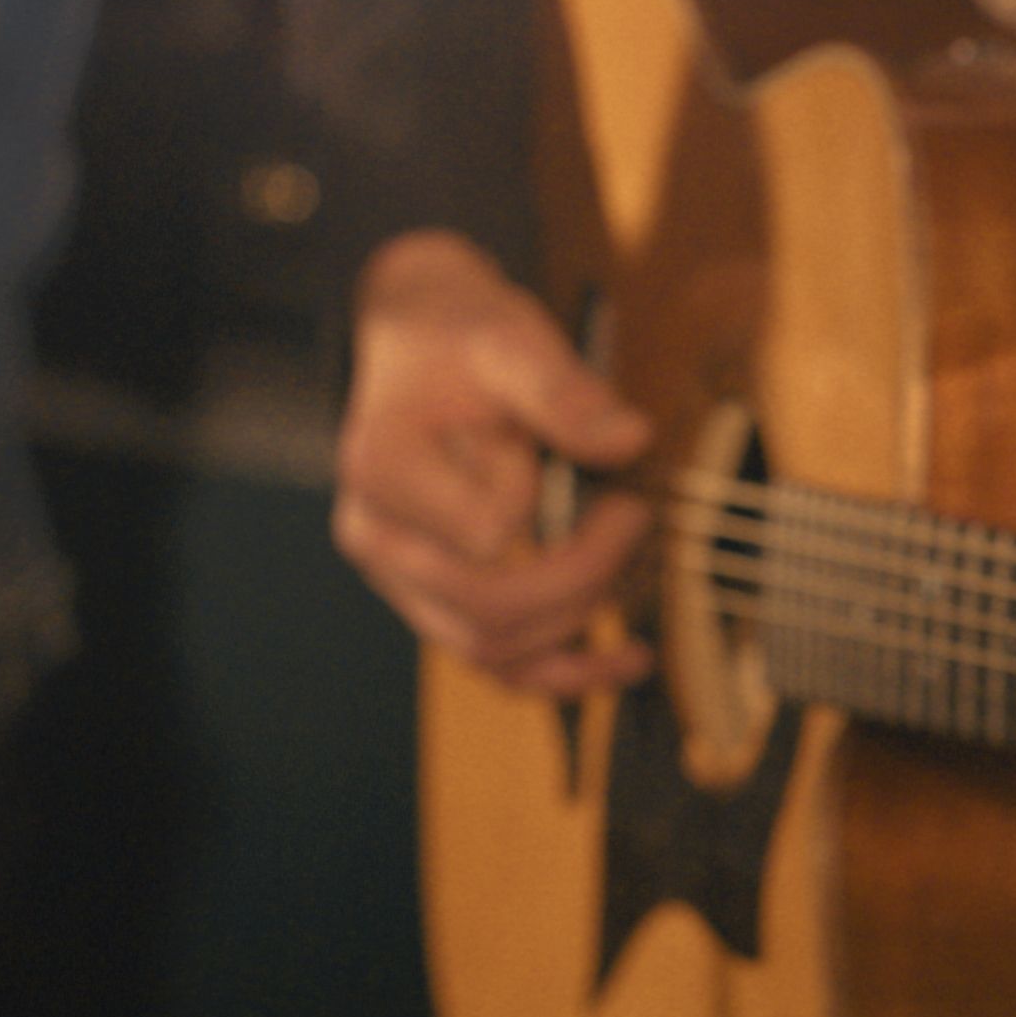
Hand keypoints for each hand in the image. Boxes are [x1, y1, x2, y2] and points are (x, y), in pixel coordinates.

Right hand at [331, 229, 655, 693]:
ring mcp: (402, 580)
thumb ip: (565, 393)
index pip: (487, 530)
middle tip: (637, 517)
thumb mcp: (514, 342)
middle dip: (585, 573)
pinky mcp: (437, 601)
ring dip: (579, 622)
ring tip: (636, 574)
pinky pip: (497, 665)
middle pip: (489, 608)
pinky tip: (627, 661)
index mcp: (384, 468)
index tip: (612, 464)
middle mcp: (378, 537)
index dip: (554, 506)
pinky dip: (565, 675)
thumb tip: (631, 439)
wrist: (425, 345)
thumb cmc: (464, 341)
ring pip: (495, 651)